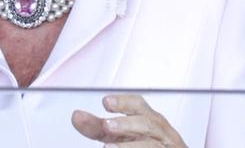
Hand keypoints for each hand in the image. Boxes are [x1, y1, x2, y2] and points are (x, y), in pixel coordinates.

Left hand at [72, 94, 186, 146]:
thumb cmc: (142, 144)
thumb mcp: (117, 134)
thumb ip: (97, 127)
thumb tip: (77, 116)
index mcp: (147, 119)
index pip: (137, 105)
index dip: (123, 102)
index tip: (106, 102)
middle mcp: (160, 132)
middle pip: (147, 122)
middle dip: (127, 123)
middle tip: (107, 126)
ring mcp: (167, 146)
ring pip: (152, 145)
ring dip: (130, 146)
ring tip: (108, 147)